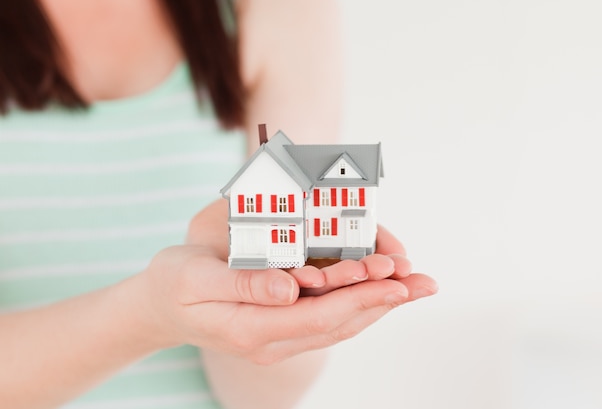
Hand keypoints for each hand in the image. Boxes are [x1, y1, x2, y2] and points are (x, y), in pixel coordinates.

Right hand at [133, 200, 436, 363]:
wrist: (160, 307)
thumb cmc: (173, 283)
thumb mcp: (195, 277)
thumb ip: (243, 284)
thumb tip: (290, 289)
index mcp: (251, 329)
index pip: (319, 316)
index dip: (360, 298)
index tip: (397, 283)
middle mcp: (272, 341)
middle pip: (340, 323)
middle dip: (384, 301)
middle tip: (425, 283)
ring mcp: (278, 338)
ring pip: (340, 324)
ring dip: (378, 304)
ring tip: (414, 287)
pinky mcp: (282, 327)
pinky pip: (328, 319)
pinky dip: (357, 303)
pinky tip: (378, 292)